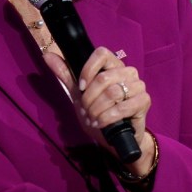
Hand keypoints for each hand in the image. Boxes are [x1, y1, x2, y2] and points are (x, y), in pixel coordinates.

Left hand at [42, 46, 151, 168]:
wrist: (114, 138)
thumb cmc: (98, 112)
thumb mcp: (78, 94)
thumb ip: (65, 74)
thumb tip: (47, 55)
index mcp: (113, 65)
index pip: (102, 53)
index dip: (88, 69)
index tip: (81, 87)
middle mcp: (128, 72)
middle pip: (104, 77)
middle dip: (89, 98)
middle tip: (86, 110)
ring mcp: (138, 86)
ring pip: (112, 92)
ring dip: (97, 109)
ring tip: (93, 119)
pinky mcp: (144, 101)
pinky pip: (123, 107)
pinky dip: (107, 117)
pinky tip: (101, 123)